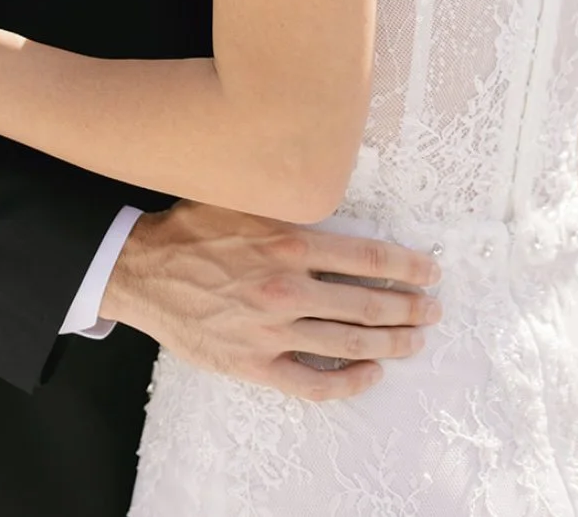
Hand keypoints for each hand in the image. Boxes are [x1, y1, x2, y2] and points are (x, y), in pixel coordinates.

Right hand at [102, 200, 441, 402]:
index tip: (430, 271)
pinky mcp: (254, 363)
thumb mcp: (246, 198)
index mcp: (289, 242)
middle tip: (433, 309)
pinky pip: (313, 383)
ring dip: (391, 344)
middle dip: (410, 308)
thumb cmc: (195, 228)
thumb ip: (292, 203)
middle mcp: (286, 288)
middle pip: (368, 303)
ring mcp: (271, 330)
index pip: (368, 256)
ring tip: (415, 341)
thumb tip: (337, 194)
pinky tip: (370, 373)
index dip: (407, 266)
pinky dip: (349, 382)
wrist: (144, 269)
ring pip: (349, 343)